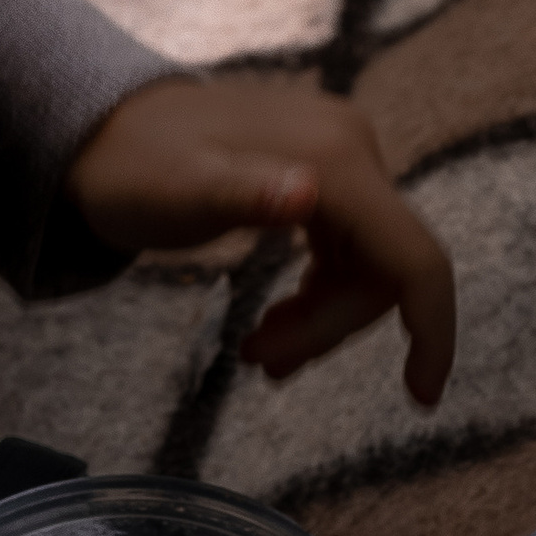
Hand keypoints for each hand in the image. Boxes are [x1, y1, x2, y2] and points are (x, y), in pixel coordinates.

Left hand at [65, 75, 455, 405]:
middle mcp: (351, 149)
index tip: (420, 398)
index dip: (432, 329)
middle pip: (384, 271)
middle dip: (330, 328)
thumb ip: (244, 194)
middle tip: (260, 361)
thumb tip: (307, 197)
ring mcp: (339, 159)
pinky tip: (278, 318)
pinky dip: (317, 294)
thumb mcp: (179, 193)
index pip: (414, 257)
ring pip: (365, 267)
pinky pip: (345, 250)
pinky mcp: (322, 174)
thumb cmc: (133, 170)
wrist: (104, 137)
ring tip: (259, 351)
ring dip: (321, 318)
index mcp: (336, 157)